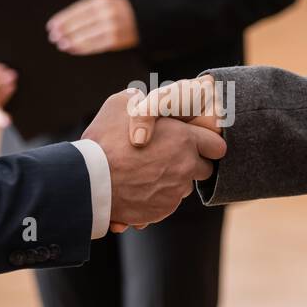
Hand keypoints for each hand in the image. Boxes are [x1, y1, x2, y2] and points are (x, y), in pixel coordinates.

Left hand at [47, 0, 138, 54]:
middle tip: (53, 36)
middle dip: (64, 30)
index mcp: (102, 0)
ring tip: (61, 44)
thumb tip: (65, 22)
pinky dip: (82, 48)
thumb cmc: (121, 11)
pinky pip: (94, 45)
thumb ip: (90, 9)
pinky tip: (73, 49)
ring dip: (71, 41)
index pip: (78, 10)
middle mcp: (107, 12)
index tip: (52, 25)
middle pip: (80, 23)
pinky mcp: (116, 40)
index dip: (63, 18)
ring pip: (86, 35)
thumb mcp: (107, 3)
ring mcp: (112, 26)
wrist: (147, 18)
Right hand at [83, 89, 226, 228]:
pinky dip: (155, 198)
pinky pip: (166, 204)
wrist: (89, 181)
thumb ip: (139, 100)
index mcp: (183, 139)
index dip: (208, 144)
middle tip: (169, 159)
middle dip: (191, 165)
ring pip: (183, 187)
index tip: (198, 145)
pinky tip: (136, 190)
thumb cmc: (104, 140)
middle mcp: (185, 166)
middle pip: (204, 169)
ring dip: (172, 182)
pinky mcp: (162, 210)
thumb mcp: (119, 105)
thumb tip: (140, 96)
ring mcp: (175, 192)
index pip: (216, 145)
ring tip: (146, 175)